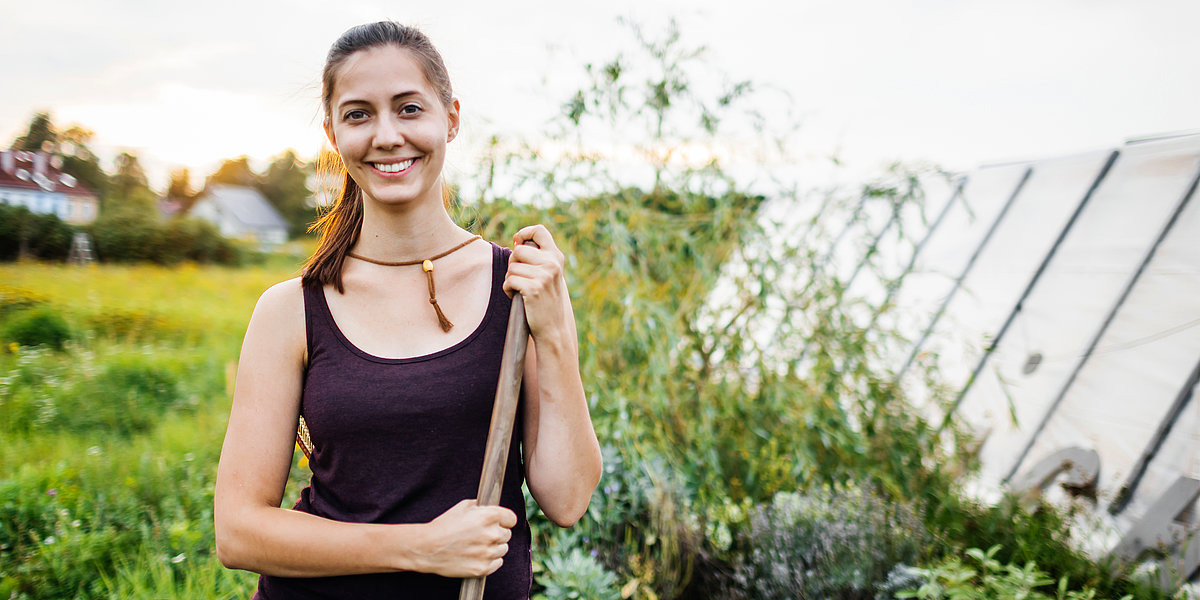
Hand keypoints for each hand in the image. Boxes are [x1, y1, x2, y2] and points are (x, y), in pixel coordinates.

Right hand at [420, 499, 516, 577]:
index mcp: (489, 516)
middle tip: (481, 534)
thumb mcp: (464, 506)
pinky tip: (477, 555)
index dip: (504, 520)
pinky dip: (490, 560)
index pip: (512, 519)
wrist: (427, 548)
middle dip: (497, 533)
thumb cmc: (444, 525)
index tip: (498, 522)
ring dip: (494, 547)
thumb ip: (483, 507)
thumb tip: (494, 507)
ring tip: (476, 545)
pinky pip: (498, 563)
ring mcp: (488, 553)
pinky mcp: (483, 568)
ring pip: (503, 549)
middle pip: (507, 534)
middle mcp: (492, 534)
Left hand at [504, 224, 572, 341]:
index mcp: (556, 257)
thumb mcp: (550, 275)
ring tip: (521, 291)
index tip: (517, 243)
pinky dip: (508, 290)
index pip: (539, 230)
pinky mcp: (533, 288)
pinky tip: (518, 298)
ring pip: (511, 267)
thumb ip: (539, 258)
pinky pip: (509, 281)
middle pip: (518, 250)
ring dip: (510, 280)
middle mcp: (552, 264)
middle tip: (520, 278)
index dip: (524, 233)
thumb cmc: (546, 301)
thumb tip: (517, 242)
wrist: (553, 328)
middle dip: (513, 264)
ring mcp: (544, 276)